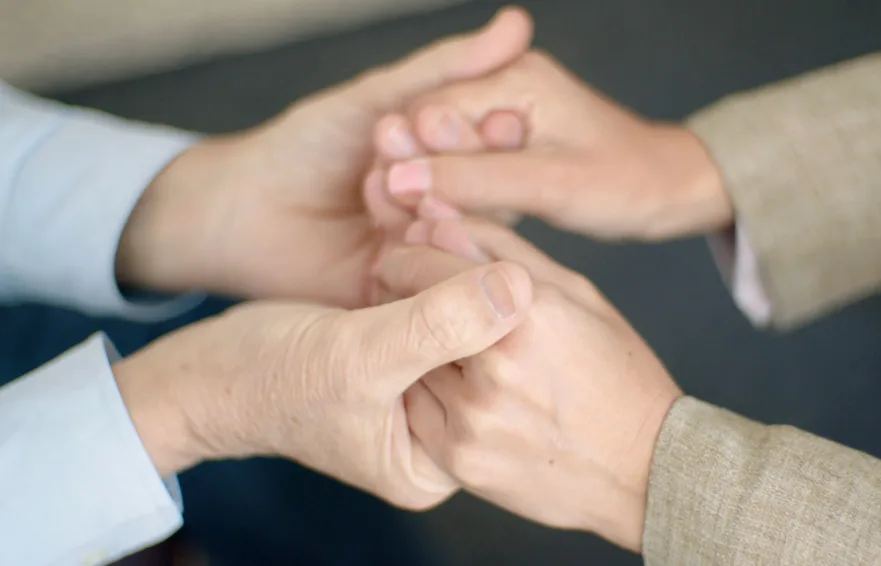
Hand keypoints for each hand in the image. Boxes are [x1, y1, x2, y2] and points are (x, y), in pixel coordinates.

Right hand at [112, 260, 531, 509]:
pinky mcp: (415, 346)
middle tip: (442, 227)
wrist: (212, 367)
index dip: (501, 310)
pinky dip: (436, 256)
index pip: (503, 382)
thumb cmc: (271, 379)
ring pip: (474, 311)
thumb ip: (438, 326)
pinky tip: (419, 225)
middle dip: (476, 277)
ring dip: (455, 257)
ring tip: (425, 224)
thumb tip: (520, 290)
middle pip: (495, 344)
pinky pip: (447, 296)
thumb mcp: (359, 355)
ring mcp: (431, 383)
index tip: (477, 252)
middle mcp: (446, 424)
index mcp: (442, 458)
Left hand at [114, 7, 533, 307]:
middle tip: (428, 144)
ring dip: (434, 206)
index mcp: (454, 161)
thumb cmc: (304, 147)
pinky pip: (434, 280)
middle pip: (490, 195)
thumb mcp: (376, 101)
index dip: (499, 136)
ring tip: (388, 184)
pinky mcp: (408, 296)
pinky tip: (394, 233)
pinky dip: (419, 252)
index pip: (500, 149)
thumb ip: (443, 70)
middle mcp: (452, 208)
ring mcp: (433, 253)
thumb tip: (516, 23)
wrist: (241, 210)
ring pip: (464, 235)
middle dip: (462, 168)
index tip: (502, 121)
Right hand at [375, 51, 731, 240]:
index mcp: (516, 77)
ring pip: (444, 152)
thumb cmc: (628, 182)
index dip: (410, 158)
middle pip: (432, 130)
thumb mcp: (551, 186)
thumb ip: (475, 180)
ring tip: (415, 227)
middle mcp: (504, 86)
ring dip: (431, 189)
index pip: (434, 113)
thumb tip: (403, 179)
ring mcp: (504, 114)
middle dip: (415, 174)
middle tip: (399, 218)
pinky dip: (455, 195)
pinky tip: (443, 223)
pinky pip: (465, 168)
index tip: (392, 200)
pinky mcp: (507, 144)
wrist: (670, 191)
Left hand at [375, 218, 682, 548]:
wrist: (643, 469)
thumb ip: (501, 249)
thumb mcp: (575, 294)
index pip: (424, 263)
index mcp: (527, 312)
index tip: (406, 258)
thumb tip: (435, 218)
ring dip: (414, 350)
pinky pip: (415, 413)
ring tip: (448, 350)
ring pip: (407, 364)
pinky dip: (425, 396)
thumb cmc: (617, 373)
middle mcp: (495, 366)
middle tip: (419, 300)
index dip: (407, 255)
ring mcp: (474, 419)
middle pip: (407, 313)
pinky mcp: (460, 460)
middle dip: (405, 299)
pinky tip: (461, 393)